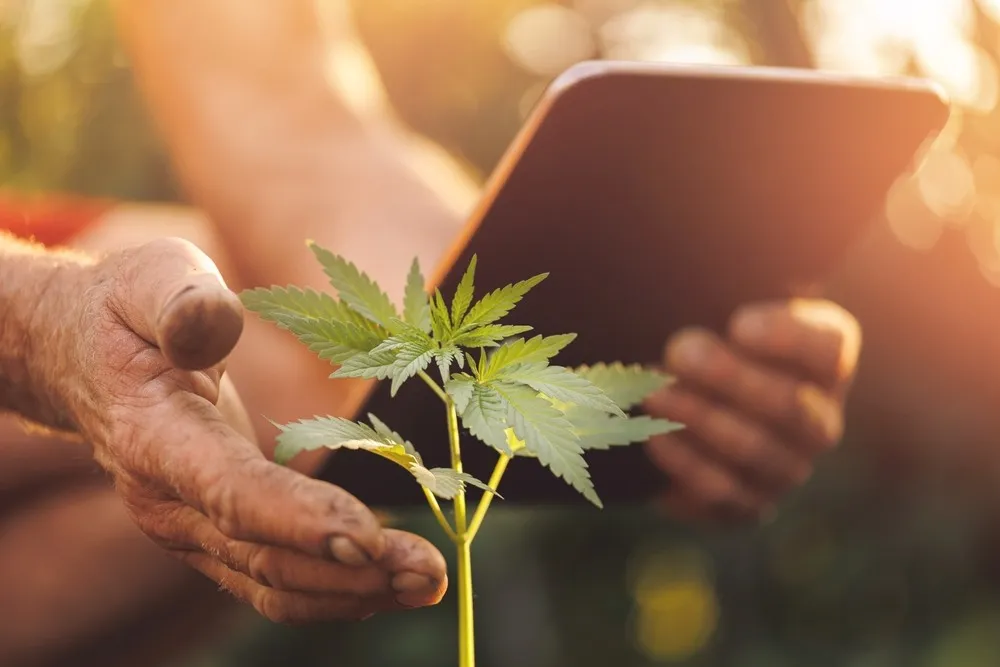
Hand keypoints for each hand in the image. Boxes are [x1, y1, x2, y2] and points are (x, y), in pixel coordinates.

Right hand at [43, 238, 445, 622]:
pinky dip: (334, 587)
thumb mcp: (151, 278)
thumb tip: (212, 325)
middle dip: (350, 571)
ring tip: (428, 584)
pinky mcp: (216, 533)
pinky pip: (274, 577)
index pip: (230, 491)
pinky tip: (389, 581)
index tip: (369, 539)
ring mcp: (190, 526)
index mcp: (154, 436)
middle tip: (431, 573)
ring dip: (354, 591)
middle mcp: (167, 501)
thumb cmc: (127, 311)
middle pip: (263, 556)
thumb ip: (179, 299)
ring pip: (273, 581)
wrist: (82, 357)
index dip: (297, 519)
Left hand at [644, 299, 860, 521]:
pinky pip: (722, 492)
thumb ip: (729, 282)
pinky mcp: (747, 505)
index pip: (829, 349)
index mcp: (823, 363)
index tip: (738, 322)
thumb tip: (716, 248)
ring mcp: (786, 468)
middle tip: (679, 350)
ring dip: (699, 417)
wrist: (682, 401)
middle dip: (730, 378)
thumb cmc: (708, 333)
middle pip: (791, 407)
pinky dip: (684, 461)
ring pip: (754, 450)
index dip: (788, 339)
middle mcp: (819, 420)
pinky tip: (653, 434)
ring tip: (654, 389)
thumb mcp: (723, 300)